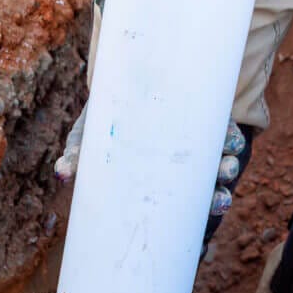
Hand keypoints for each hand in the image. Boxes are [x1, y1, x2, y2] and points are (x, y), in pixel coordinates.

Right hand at [56, 114, 248, 217]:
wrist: (120, 86)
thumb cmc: (102, 125)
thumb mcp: (88, 139)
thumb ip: (77, 157)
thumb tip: (62, 172)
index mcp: (164, 184)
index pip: (190, 204)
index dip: (208, 205)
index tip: (217, 205)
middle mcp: (187, 169)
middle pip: (212, 188)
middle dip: (220, 193)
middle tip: (222, 194)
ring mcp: (199, 144)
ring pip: (222, 162)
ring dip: (229, 166)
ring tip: (228, 166)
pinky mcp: (205, 118)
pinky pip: (225, 131)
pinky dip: (230, 137)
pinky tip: (230, 139)